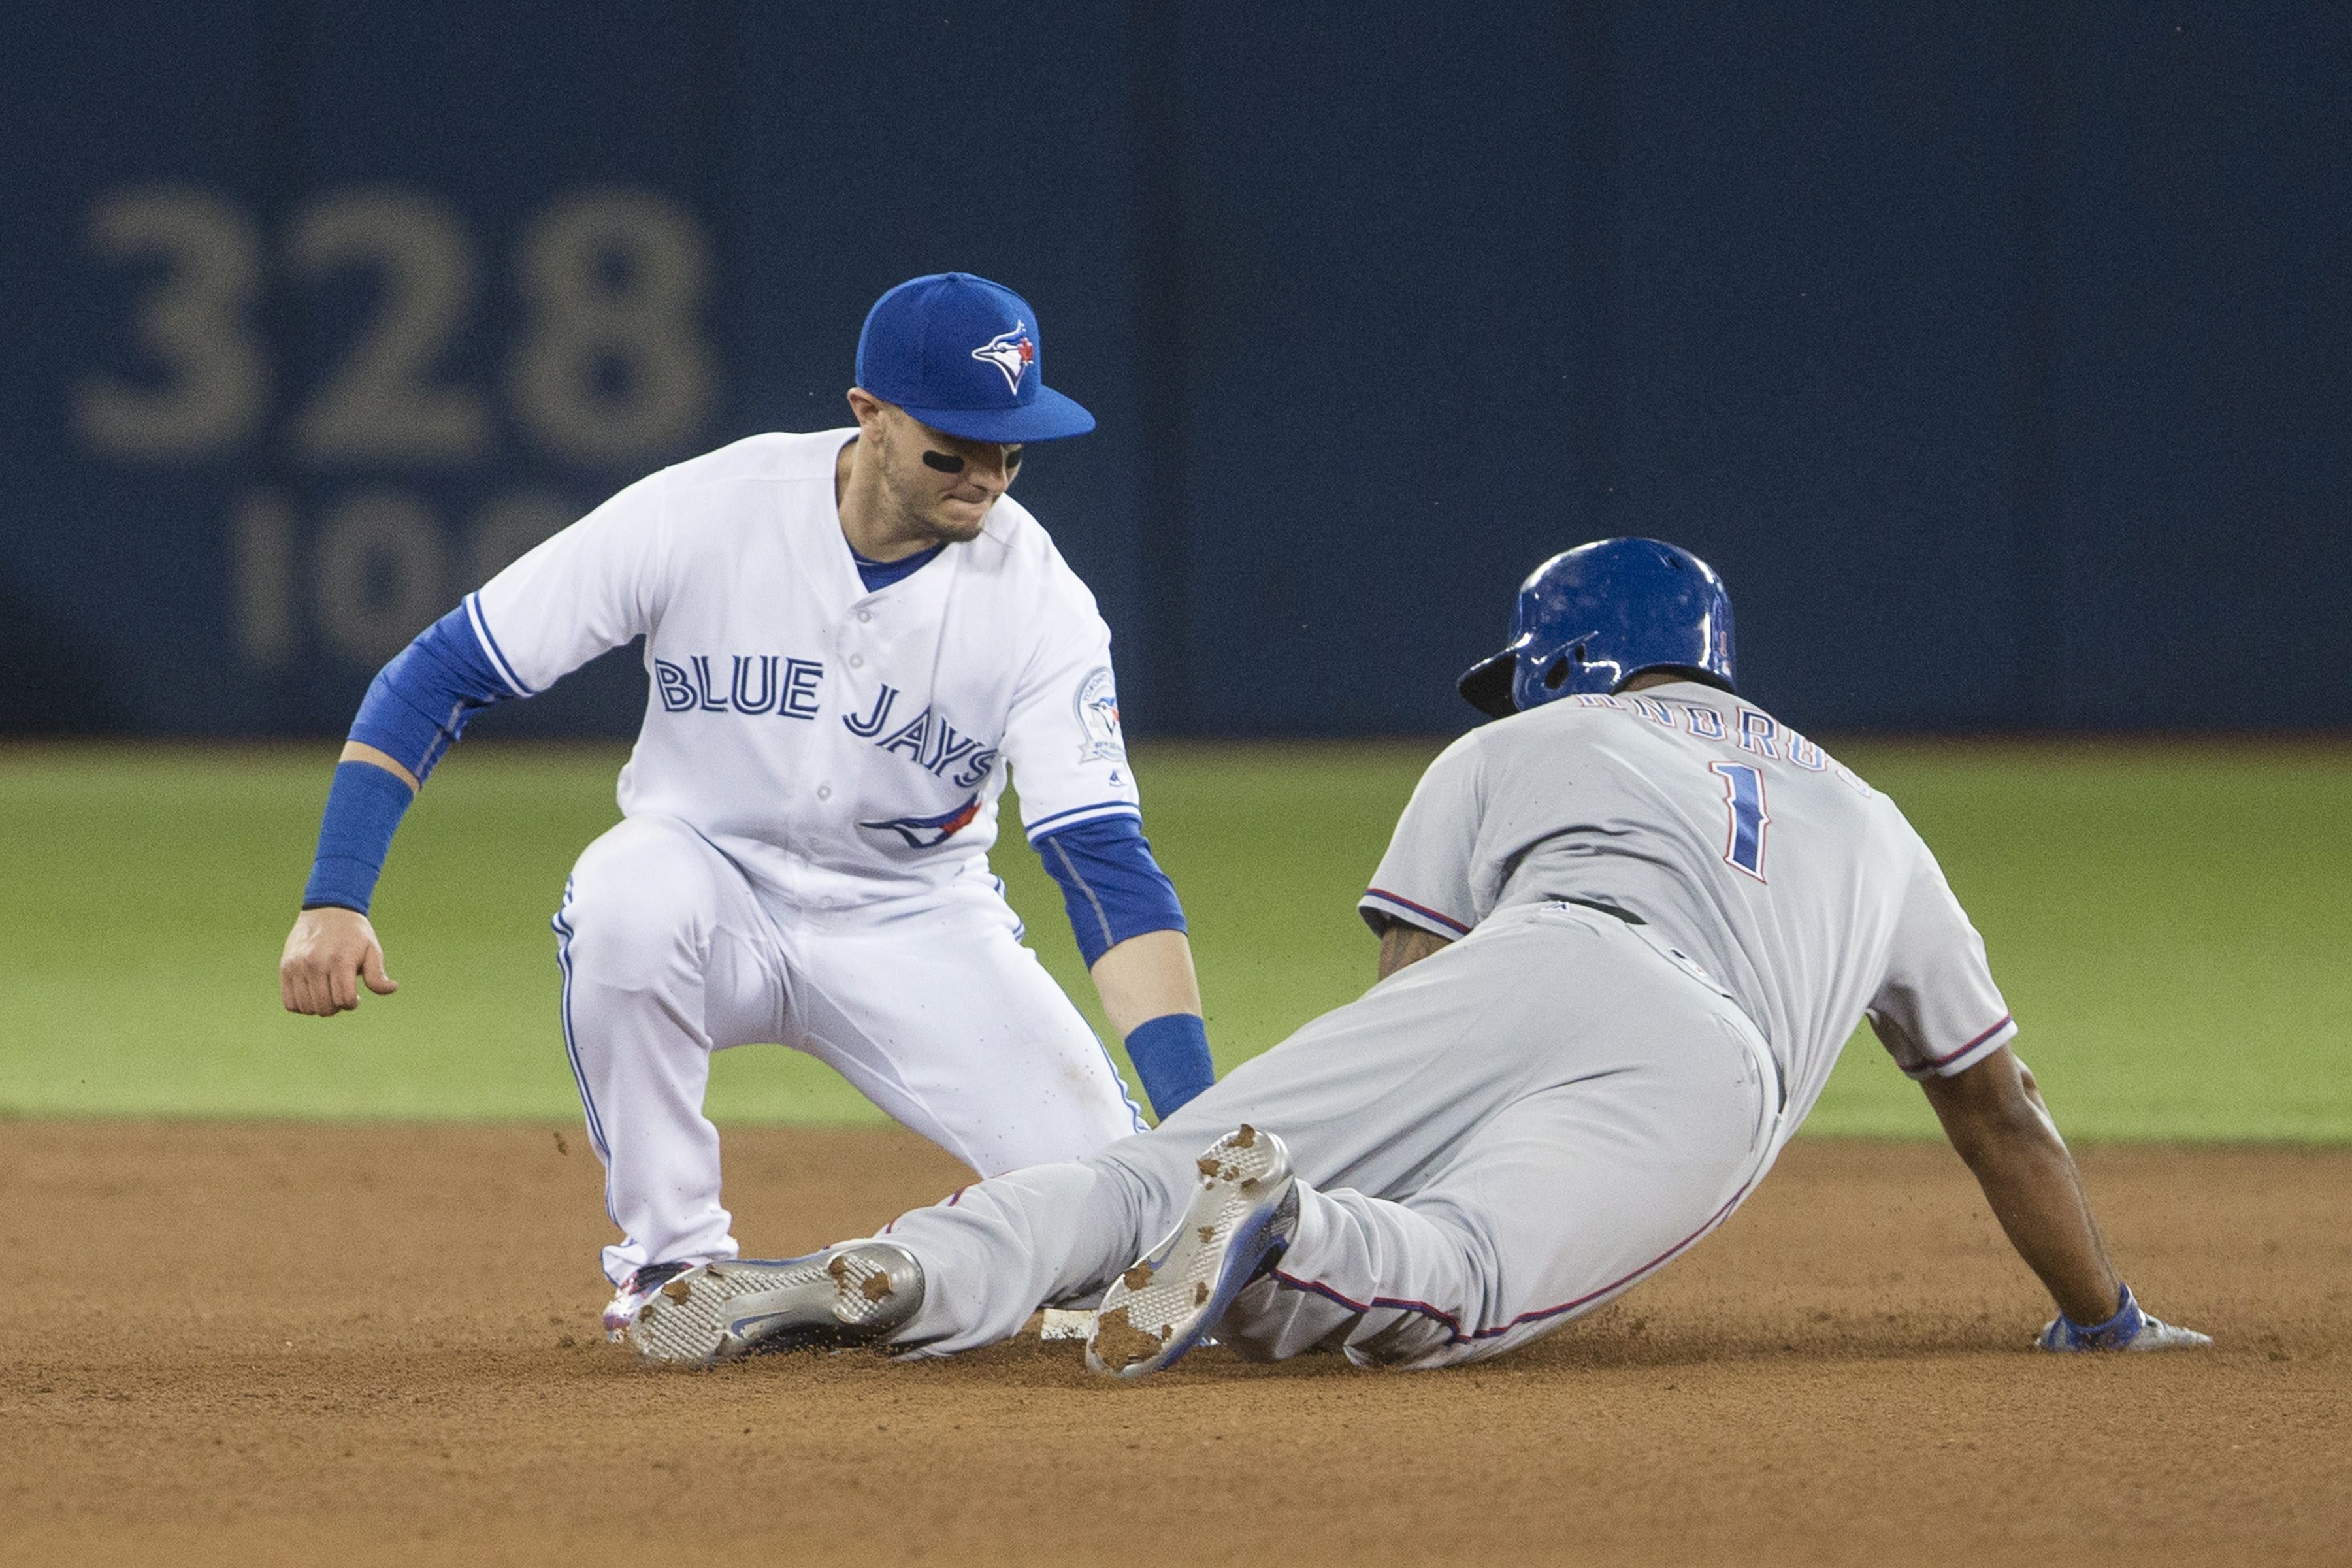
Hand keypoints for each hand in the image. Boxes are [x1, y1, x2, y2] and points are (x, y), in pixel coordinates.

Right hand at [279, 906, 398, 1015]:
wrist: (328, 910)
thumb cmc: (354, 934)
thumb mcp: (372, 950)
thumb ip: (377, 974)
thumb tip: (392, 988)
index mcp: (340, 961)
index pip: (344, 1000)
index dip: (352, 1003)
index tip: (355, 996)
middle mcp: (316, 964)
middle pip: (325, 1007)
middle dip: (337, 1007)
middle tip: (341, 994)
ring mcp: (297, 966)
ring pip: (306, 1008)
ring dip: (319, 1007)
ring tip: (327, 992)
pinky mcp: (285, 968)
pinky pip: (289, 1003)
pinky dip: (302, 1005)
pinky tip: (312, 994)